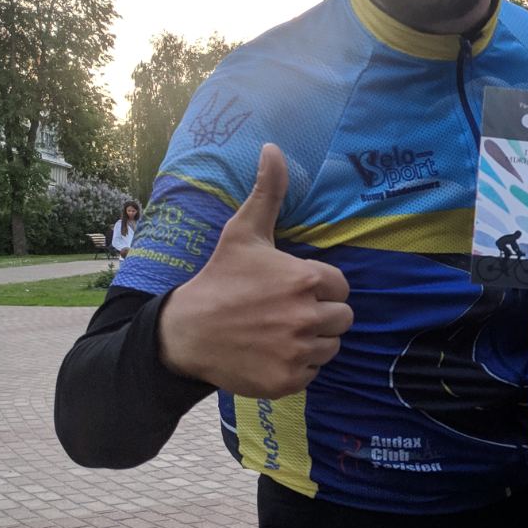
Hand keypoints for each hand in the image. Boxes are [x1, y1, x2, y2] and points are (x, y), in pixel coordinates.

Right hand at [158, 144, 352, 396]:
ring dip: (312, 341)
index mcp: (306, 280)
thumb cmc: (220, 279)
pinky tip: (272, 352)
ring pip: (331, 347)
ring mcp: (298, 352)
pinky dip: (297, 366)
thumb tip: (273, 147)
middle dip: (320, 314)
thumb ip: (268, 191)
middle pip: (342, 318)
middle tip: (286, 312)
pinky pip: (313, 373)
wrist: (185, 332)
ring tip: (279, 331)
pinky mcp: (288, 380)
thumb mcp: (244, 232)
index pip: (341, 287)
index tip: (292, 289)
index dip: (319, 287)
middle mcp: (307, 317)